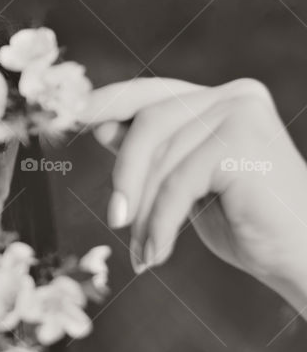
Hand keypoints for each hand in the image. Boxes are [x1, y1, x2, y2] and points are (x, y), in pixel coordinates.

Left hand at [79, 77, 306, 310]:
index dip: (106, 103)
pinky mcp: (243, 143)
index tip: (68, 117)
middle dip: (125, 177)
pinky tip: (158, 255)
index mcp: (219, 99)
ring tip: (144, 252)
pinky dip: (161, 225)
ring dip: (146, 213)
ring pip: (161, 160)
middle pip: (148, 124)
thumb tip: (102, 126)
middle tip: (115, 222)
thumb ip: (154, 154)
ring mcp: (241, 114)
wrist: (304, 257)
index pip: (150, 94)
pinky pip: (178, 185)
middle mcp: (232, 95)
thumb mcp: (187, 184)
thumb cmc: (247, 224)